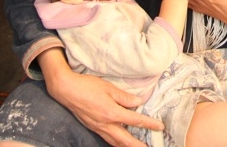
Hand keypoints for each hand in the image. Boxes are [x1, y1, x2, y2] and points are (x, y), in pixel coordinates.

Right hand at [40, 48, 162, 145]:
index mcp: (112, 113)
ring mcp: (98, 127)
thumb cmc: (87, 86)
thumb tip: (139, 103)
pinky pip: (107, 139)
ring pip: (115, 142)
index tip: (160, 126)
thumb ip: (125, 97)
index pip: (135, 121)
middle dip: (138, 145)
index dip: (149, 124)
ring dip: (127, 146)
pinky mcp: (92, 127)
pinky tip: (119, 142)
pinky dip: (116, 143)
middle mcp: (105, 124)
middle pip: (126, 140)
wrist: (66, 90)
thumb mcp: (109, 87)